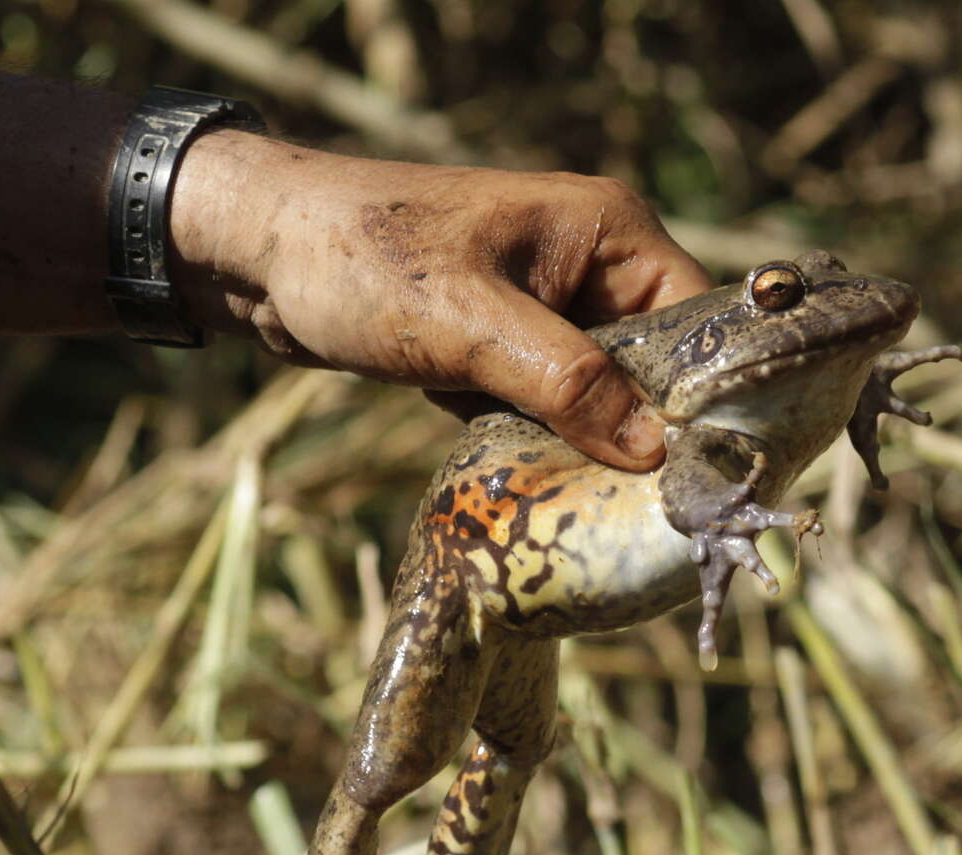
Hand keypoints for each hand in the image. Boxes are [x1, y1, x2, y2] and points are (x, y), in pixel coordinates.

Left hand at [169, 132, 712, 470]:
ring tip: (597, 514)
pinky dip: (545, 444)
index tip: (704, 479)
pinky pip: (551, 406)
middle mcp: (591, 266)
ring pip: (602, 397)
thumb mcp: (469, 325)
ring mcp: (549, 308)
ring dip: (591, 449)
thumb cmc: (362, 260)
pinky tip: (544, 491)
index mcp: (608, 233)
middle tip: (646, 515)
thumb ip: (566, 382)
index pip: (698, 323)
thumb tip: (652, 452)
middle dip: (645, 438)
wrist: (257, 251)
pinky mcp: (505, 346)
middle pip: (655, 369)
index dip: (704, 400)